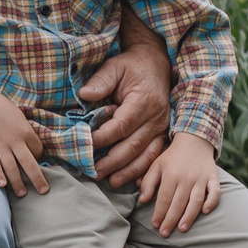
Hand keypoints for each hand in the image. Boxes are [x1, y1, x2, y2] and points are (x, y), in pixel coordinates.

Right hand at [0, 91, 49, 195]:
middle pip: (29, 163)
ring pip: (11, 167)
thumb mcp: (19, 117)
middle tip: (43, 191)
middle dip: (37, 179)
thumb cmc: (2, 109)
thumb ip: (26, 132)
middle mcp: (14, 140)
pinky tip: (2, 185)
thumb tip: (32, 147)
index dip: (39, 158)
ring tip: (23, 194)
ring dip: (18, 182)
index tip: (36, 161)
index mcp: (26, 131)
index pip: (38, 151)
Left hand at [83, 42, 172, 188]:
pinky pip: (156, 155)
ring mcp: (162, 127)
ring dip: (129, 171)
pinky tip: (135, 183)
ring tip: (111, 181)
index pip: (121, 125)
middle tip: (94, 172)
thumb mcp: (115, 66)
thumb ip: (100, 80)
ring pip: (146, 154)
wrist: (155, 64)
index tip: (86, 146)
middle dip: (113, 162)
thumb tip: (84, 95)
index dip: (103, 138)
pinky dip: (145, 170)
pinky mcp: (163, 133)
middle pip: (133, 145)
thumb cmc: (132, 67)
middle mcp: (156, 117)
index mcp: (143, 101)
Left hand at [137, 132, 221, 235]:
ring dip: (189, 216)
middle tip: (165, 233)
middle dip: (171, 220)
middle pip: (178, 203)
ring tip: (182, 229)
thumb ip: (148, 182)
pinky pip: (215, 191)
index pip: (164, 198)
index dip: (159, 213)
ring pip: (196, 200)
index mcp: (171, 175)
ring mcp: (201, 178)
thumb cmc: (172, 156)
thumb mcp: (156, 165)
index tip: (155, 225)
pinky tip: (205, 212)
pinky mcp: (214, 177)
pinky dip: (212, 202)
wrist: (194, 140)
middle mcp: (186, 177)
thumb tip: (143, 200)